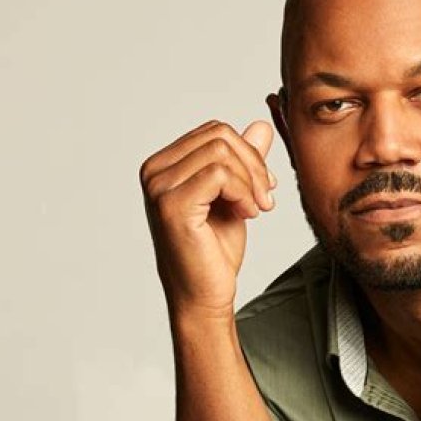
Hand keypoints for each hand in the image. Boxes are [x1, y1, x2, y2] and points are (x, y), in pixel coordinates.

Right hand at [139, 120, 275, 319]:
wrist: (205, 294)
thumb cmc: (215, 249)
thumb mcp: (236, 194)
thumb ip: (244, 160)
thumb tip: (262, 125)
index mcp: (164, 164)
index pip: (215, 131)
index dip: (248, 153)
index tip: (264, 186)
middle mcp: (154, 170)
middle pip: (220, 135)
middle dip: (254, 164)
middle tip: (266, 197)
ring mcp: (159, 186)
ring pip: (222, 151)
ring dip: (250, 180)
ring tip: (255, 209)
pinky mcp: (171, 205)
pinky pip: (220, 174)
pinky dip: (243, 192)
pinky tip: (247, 215)